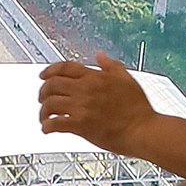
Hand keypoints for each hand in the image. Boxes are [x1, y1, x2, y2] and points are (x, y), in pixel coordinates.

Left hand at [37, 52, 153, 155]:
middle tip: (42, 98)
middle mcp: (85, 89)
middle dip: (43, 91)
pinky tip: (47, 129)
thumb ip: (111, 65)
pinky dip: (47, 126)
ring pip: (50, 103)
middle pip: (52, 84)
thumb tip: (100, 55)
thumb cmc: (138, 108)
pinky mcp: (80, 125)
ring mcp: (81, 107)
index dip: (50, 70)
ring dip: (43, 111)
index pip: (65, 67)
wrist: (143, 130)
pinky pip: (55, 123)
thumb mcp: (127, 79)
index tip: (43, 75)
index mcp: (95, 77)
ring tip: (44, 117)